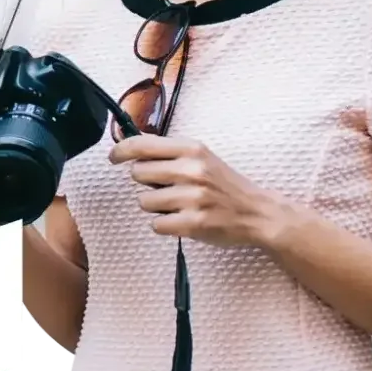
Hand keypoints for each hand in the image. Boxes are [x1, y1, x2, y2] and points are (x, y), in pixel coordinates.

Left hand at [109, 134, 283, 247]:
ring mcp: (192, 197)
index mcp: (193, 149)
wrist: (257, 213)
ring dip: (156, 207)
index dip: (121, 151)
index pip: (143, 145)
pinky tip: (183, 220)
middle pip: (138, 174)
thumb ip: (171, 154)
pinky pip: (156, 225)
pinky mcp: (193, 223)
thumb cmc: (226, 186)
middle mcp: (191, 170)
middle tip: (166, 188)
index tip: (113, 157)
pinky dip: (165, 225)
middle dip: (146, 183)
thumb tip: (132, 152)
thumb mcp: (203, 159)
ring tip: (179, 206)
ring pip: (144, 201)